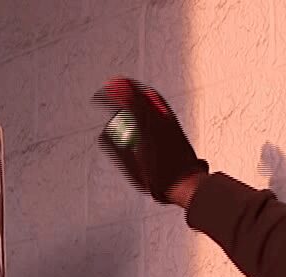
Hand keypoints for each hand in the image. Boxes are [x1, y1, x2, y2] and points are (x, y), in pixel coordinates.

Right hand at [92, 77, 207, 205]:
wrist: (186, 182)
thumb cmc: (160, 179)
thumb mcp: (132, 167)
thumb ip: (116, 149)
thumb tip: (103, 135)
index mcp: (145, 127)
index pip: (125, 102)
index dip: (110, 97)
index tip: (99, 97)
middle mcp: (159, 119)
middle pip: (138, 94)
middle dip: (123, 87)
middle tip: (110, 86)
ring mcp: (169, 120)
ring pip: (151, 96)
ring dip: (137, 89)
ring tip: (126, 87)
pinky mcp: (175, 124)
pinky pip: (160, 104)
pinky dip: (149, 97)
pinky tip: (146, 98)